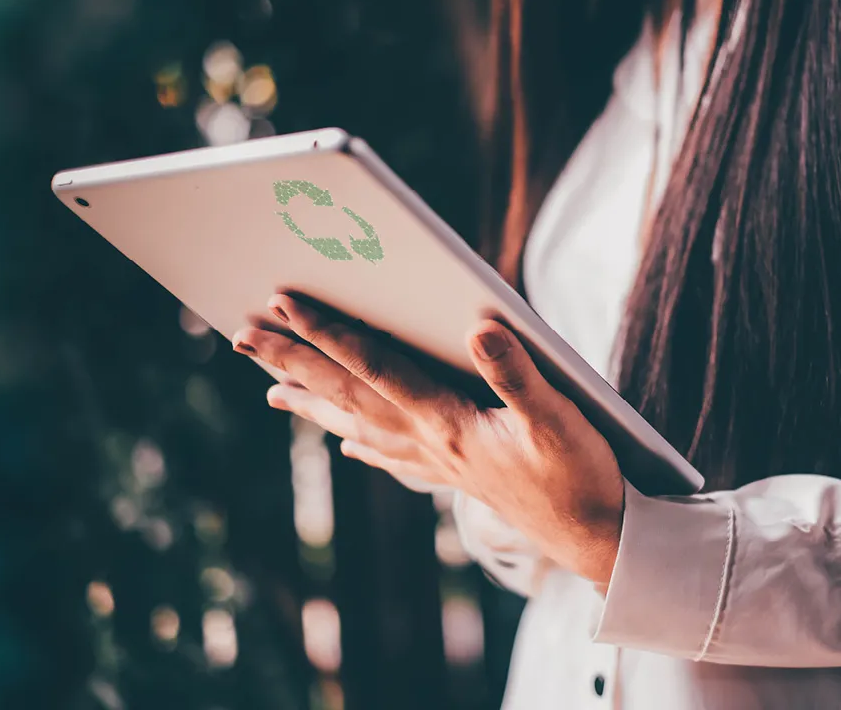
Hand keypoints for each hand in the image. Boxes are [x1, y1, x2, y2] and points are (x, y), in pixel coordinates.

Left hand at [231, 294, 625, 588]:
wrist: (596, 538)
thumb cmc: (581, 476)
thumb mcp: (560, 420)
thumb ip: (519, 374)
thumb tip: (478, 328)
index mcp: (447, 422)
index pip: (374, 368)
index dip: (328, 333)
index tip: (284, 303)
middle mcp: (428, 441)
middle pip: (346, 394)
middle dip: (292, 362)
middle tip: (243, 336)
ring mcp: (434, 461)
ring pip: (357, 424)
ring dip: (311, 401)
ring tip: (269, 386)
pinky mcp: (450, 472)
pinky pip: (387, 453)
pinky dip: (357, 441)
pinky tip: (343, 441)